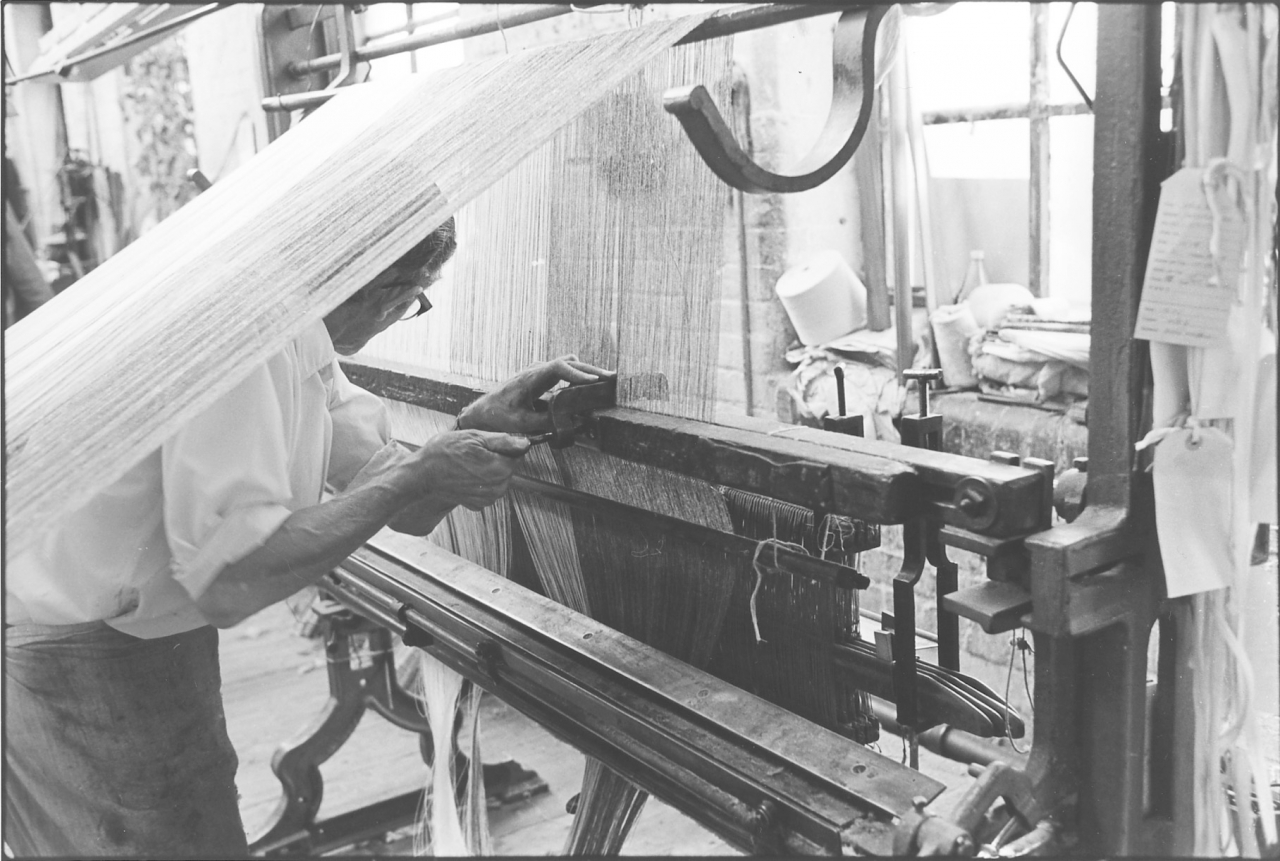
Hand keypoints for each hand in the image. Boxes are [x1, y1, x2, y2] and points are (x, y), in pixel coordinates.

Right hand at [405, 430, 529, 510]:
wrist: (422, 477)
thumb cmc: (443, 454)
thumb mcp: (473, 437)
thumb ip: (503, 441)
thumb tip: (525, 443)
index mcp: (500, 469)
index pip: (517, 453)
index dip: (503, 446)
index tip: (487, 443)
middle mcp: (498, 487)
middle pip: (508, 467)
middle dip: (496, 458)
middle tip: (473, 452)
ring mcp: (488, 498)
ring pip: (499, 478)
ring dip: (488, 470)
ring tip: (467, 464)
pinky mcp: (479, 504)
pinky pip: (488, 488)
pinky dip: (480, 481)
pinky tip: (465, 475)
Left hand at [457, 355, 615, 433]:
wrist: (481, 413)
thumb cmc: (497, 417)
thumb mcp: (523, 424)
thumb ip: (549, 423)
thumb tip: (576, 422)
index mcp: (530, 378)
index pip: (559, 368)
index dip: (578, 373)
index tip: (593, 380)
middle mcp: (536, 370)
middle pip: (569, 362)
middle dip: (591, 369)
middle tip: (612, 378)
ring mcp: (539, 371)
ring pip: (568, 364)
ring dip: (586, 370)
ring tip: (605, 381)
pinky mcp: (541, 377)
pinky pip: (564, 371)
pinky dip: (578, 375)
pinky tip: (589, 385)